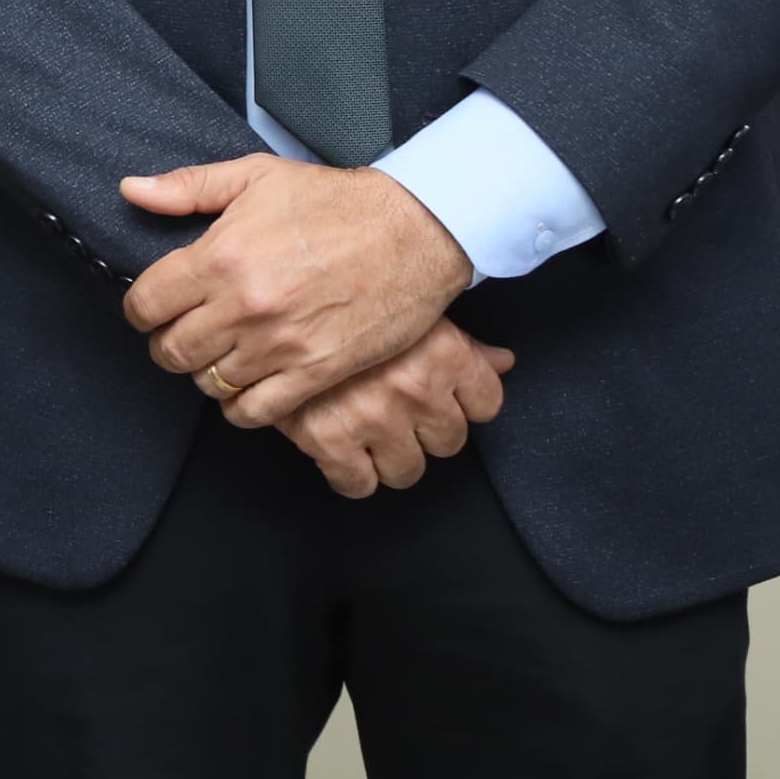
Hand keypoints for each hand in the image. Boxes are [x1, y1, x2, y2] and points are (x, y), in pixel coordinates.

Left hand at [119, 154, 473, 426]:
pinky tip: (247, 384)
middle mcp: (243, 306)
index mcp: (221, 257)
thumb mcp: (256, 176)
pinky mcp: (316, 372)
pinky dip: (241, 405)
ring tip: (221, 353)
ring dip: (207, 372)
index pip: (146, 304)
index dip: (142, 309)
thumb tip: (132, 190)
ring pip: (209, 383)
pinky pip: (255, 411)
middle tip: (186, 332)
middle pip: (171, 351)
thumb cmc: (336, 201)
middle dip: (169, 343)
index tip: (155, 307)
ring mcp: (280, 344)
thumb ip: (188, 187)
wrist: (414, 230)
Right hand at [273, 320, 513, 497]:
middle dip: (425, 430)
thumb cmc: (347, 296)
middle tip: (396, 407)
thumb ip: (462, 343)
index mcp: (443, 352)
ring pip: (408, 469)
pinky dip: (351, 474)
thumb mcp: (411, 309)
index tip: (442, 396)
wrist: (275, 295)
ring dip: (391, 455)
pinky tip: (341, 449)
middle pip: (449, 441)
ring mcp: (373, 417)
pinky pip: (358, 483)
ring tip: (367, 427)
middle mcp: (415, 388)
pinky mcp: (328, 438)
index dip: (464, 402)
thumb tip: (504, 363)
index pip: (487, 404)